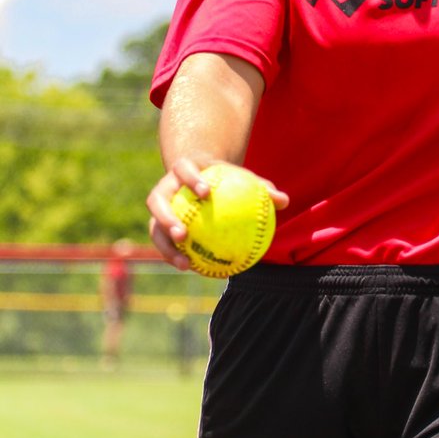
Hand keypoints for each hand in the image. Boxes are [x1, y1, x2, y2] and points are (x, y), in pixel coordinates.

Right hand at [146, 159, 288, 270]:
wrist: (197, 175)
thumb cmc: (224, 177)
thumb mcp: (242, 177)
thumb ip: (261, 187)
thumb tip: (284, 200)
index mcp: (184, 168)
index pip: (183, 168)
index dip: (191, 179)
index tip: (205, 192)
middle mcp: (165, 186)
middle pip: (156, 199)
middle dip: (166, 217)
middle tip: (183, 234)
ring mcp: (159, 205)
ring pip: (154, 225)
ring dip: (165, 245)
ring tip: (184, 262)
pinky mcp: (158, 223)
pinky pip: (163, 241)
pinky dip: (175, 255)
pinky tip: (193, 269)